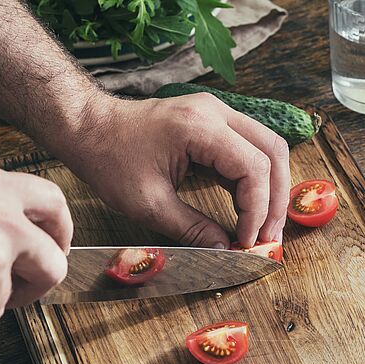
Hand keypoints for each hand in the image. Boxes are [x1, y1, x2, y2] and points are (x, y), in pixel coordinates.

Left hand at [59, 92, 289, 248]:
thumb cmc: (110, 159)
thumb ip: (191, 229)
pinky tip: (249, 209)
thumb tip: (224, 250)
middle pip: (272, 152)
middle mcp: (215, 112)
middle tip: (268, 236)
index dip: (258, 209)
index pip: (253, 168)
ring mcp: (217, 113)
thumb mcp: (148, 204)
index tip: (246, 240)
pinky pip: (250, 149)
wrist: (88, 128)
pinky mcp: (214, 123)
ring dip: (272, 189)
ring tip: (264, 226)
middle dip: (276, 199)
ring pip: (268, 148)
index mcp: (199, 127)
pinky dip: (256, 180)